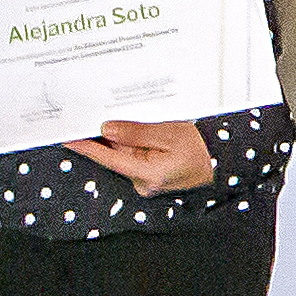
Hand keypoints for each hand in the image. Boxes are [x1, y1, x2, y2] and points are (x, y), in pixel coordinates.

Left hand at [69, 118, 215, 193]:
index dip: (86, 147)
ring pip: (125, 153)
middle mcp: (145, 182)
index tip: (67, 137)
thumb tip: (107, 129)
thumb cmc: (205, 148)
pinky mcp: (154, 173)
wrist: (228, 159)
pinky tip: (128, 124)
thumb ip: (136, 132)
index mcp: (148, 175)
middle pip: (116, 154)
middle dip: (102, 136)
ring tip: (107, 114)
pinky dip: (131, 140)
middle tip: (85, 115)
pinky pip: (136, 154)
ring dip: (118, 136)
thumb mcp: (170, 133)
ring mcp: (150, 179)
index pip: (108, 158)